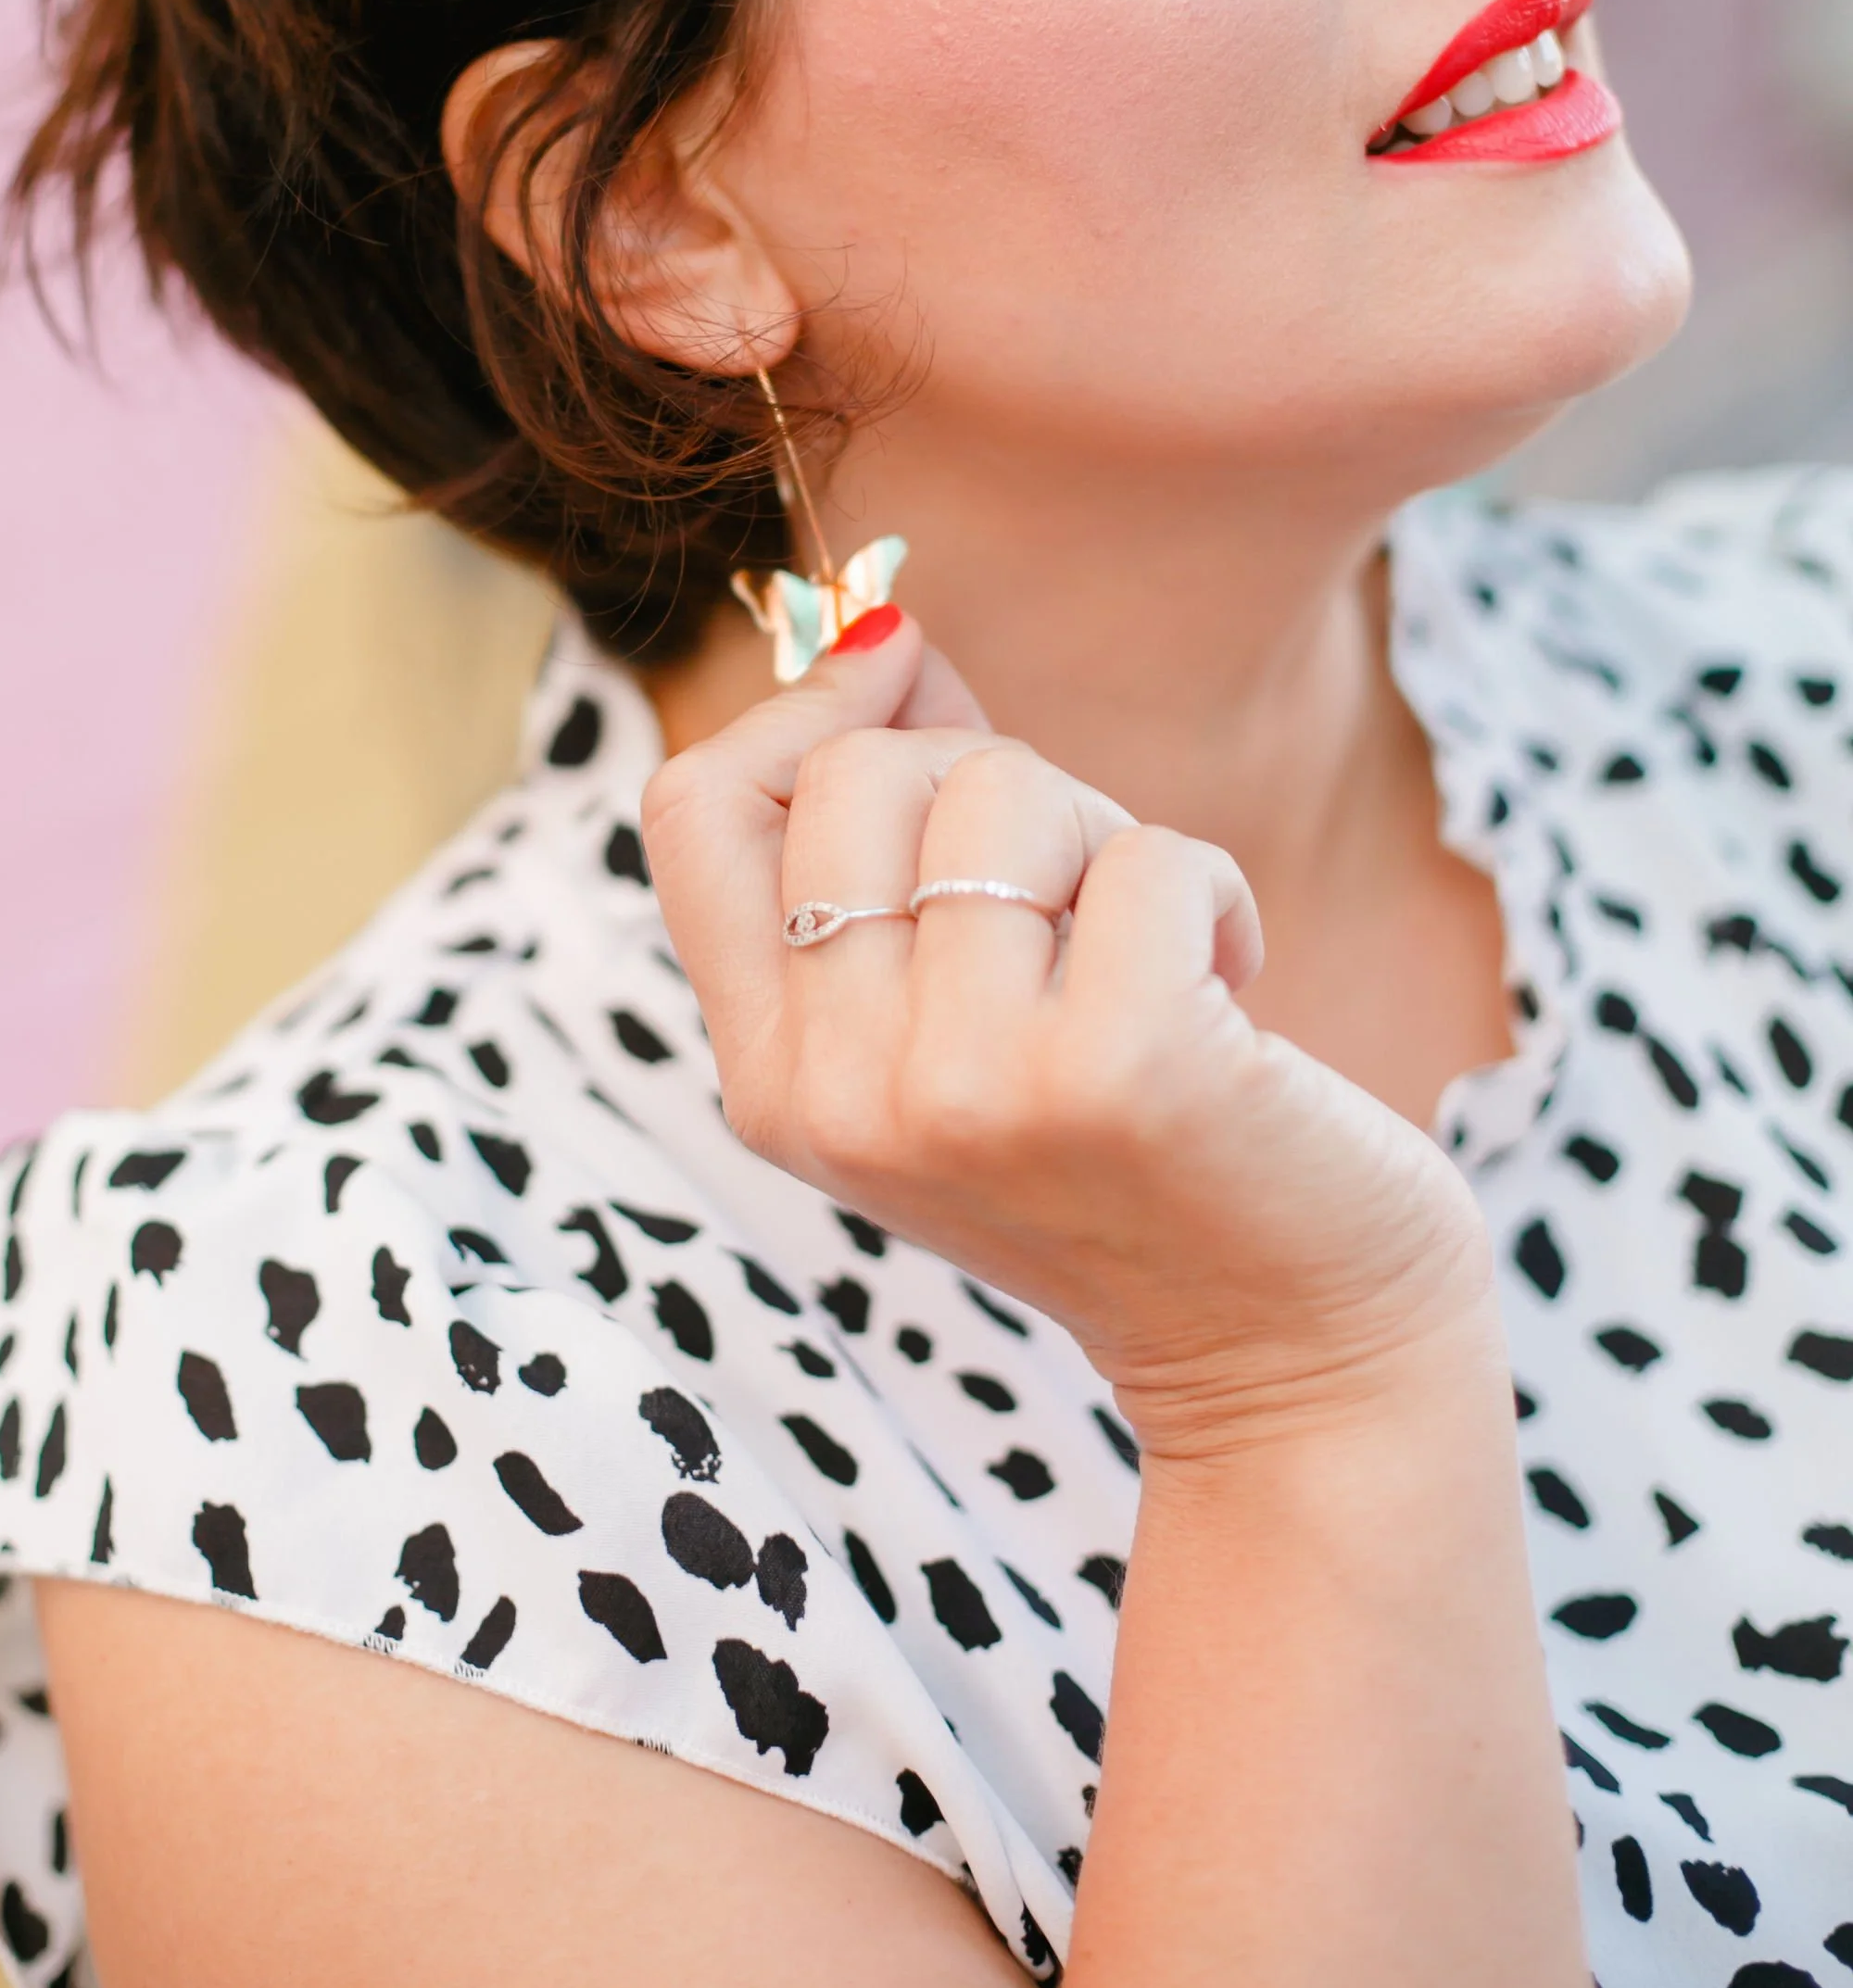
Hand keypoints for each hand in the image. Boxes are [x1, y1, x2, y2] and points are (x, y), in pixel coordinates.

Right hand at [642, 613, 1496, 1459]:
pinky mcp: (1118, 1071)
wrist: (1293, 1355)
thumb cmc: (1134, 1152)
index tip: (910, 684)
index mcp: (772, 1083)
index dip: (804, 710)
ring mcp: (969, 1090)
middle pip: (856, 774)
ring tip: (1148, 958)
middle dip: (989, 781)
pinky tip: (1229, 997)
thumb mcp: (954, 1014)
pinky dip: (1215, 893)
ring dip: (1105, 837)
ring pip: (999, 794)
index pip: (695, 808)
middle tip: (1072, 901)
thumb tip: (882, 632)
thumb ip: (898, 836)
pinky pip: (1151, 854)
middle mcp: (840, 1095)